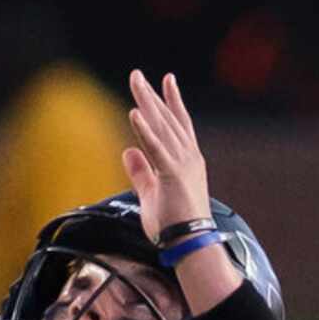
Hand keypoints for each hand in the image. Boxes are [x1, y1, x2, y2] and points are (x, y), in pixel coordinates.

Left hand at [122, 69, 210, 242]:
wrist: (191, 244)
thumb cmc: (174, 226)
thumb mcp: (151, 194)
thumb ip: (140, 172)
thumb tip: (127, 151)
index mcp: (186, 161)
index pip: (178, 125)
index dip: (171, 101)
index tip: (166, 81)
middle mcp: (188, 157)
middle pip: (167, 119)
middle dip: (151, 95)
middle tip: (136, 75)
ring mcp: (182, 164)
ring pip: (161, 127)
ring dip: (147, 103)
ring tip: (135, 82)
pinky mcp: (172, 175)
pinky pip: (155, 148)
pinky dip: (144, 130)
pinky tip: (134, 112)